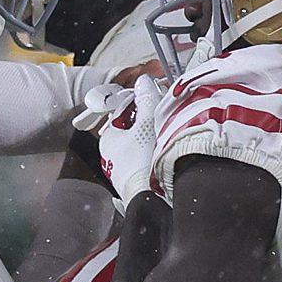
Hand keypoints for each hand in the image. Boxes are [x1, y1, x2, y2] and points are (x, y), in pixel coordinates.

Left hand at [96, 74, 168, 199]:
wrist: (153, 201)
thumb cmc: (144, 160)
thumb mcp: (147, 123)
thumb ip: (146, 99)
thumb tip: (143, 81)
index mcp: (109, 140)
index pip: (122, 114)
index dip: (139, 105)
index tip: (156, 101)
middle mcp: (113, 157)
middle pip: (133, 132)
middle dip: (149, 124)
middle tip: (166, 118)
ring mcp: (125, 174)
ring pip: (141, 149)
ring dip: (155, 142)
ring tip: (172, 137)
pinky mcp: (139, 186)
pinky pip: (149, 164)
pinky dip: (158, 158)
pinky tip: (171, 157)